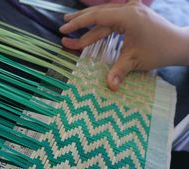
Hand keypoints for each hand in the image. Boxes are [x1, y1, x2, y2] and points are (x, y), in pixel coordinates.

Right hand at [60, 0, 188, 90]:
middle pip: (98, 13)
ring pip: (104, 13)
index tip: (64, 31)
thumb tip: (109, 87)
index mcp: (128, 16)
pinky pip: (111, 15)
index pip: (96, 17)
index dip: (78, 24)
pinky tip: (91, 21)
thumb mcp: (135, 61)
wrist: (178, 44)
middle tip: (63, 26)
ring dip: (87, 19)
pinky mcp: (134, 13)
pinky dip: (99, 20)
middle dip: (79, 20)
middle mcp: (129, 8)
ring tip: (71, 21)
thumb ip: (118, 71)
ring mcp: (132, 9)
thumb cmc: (158, 51)